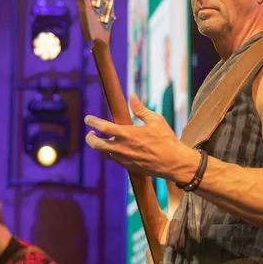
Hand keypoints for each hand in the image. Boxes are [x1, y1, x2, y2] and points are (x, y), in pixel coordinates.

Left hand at [84, 94, 199, 182]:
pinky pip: (114, 159)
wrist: (174, 163)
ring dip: (100, 146)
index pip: (103, 127)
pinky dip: (110, 153)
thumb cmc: (166, 140)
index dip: (92, 122)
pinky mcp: (128, 167)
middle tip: (90, 134)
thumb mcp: (156, 120)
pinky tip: (114, 149)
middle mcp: (122, 148)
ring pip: (104, 153)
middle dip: (90, 138)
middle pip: (96, 144)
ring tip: (101, 140)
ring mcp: (124, 159)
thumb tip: (132, 96)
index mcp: (128, 134)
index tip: (88, 118)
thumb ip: (141, 109)